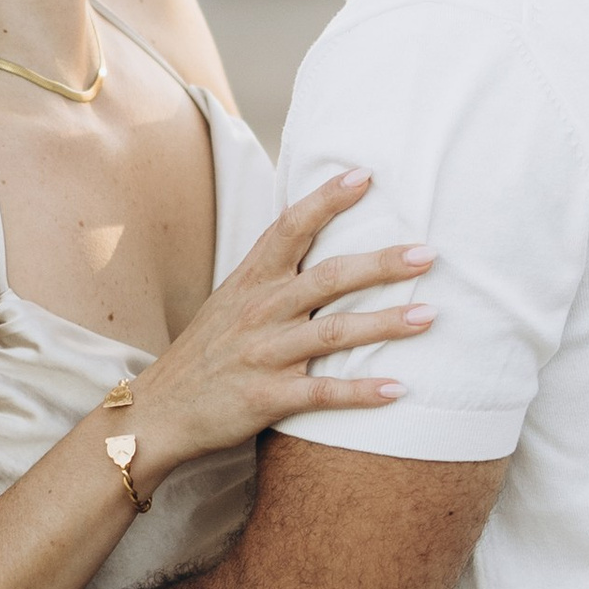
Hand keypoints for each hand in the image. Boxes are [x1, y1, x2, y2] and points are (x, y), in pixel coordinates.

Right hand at [128, 174, 432, 479]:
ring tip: (429, 316)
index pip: (290, 227)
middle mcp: (260, 311)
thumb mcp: (230, 300)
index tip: (366, 176)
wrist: (159, 412)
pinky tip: (399, 388)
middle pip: (328, 277)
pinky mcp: (267, 398)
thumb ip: (271, 271)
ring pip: (333, 332)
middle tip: (428, 254)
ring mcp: (264, 355)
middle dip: (381, 264)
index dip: (327, 199)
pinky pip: (323, 393)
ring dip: (385, 324)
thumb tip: (312, 231)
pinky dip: (362, 391)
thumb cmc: (206, 353)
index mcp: (251, 281)